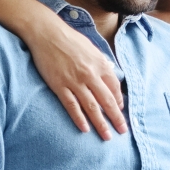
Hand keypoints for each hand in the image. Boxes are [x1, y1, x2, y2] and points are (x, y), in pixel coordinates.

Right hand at [22, 16, 127, 137]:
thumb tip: (110, 73)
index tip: (120, 112)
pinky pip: (72, 106)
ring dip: (101, 123)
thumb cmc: (69, 39)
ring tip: (107, 136)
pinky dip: (79, 118)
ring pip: (91, 107)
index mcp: (100, 64)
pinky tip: (85, 128)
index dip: (118, 103)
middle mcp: (90, 75)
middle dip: (116, 118)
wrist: (47, 33)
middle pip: (107, 101)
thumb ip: (101, 63)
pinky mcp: (60, 86)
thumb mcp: (91, 48)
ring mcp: (75, 81)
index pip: (114, 89)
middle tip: (123, 131)